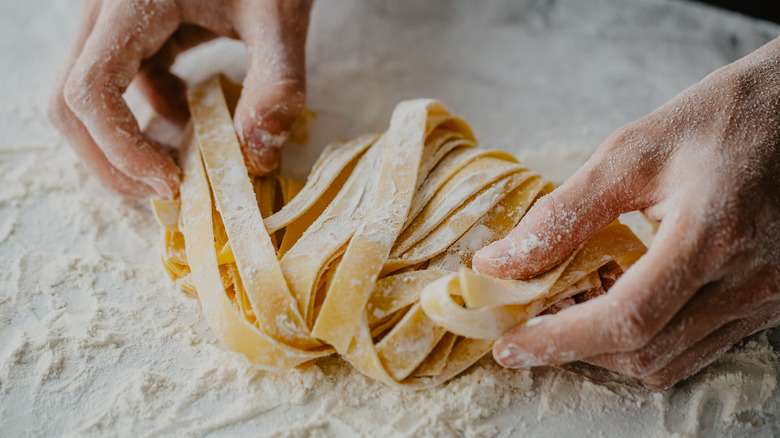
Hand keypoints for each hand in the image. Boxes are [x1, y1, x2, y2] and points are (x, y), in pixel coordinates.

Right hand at [49, 0, 312, 197]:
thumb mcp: (280, 17)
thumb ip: (277, 83)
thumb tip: (256, 158)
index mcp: (132, 2)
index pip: (90, 90)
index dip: (120, 149)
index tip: (172, 182)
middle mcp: (107, 12)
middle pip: (70, 102)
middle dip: (110, 159)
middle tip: (164, 191)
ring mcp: (114, 22)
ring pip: (87, 97)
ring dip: (124, 142)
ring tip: (177, 168)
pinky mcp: (132, 30)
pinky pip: (117, 83)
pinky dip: (146, 114)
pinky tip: (189, 117)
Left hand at [473, 38, 779, 388]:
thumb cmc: (720, 119)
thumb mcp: (631, 153)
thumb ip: (562, 214)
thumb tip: (498, 263)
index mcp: (712, 235)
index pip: (626, 318)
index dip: (559, 340)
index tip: (509, 346)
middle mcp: (749, 281)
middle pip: (645, 353)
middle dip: (575, 349)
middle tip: (528, 324)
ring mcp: (766, 299)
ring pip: (669, 361)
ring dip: (607, 348)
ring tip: (568, 309)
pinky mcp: (769, 303)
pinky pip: (696, 347)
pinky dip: (645, 339)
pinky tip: (615, 302)